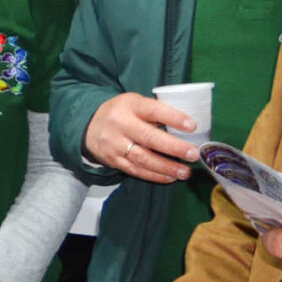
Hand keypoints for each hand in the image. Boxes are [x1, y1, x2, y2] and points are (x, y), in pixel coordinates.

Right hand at [84, 94, 202, 182]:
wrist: (88, 126)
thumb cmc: (121, 113)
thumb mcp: (134, 104)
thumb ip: (156, 112)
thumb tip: (192, 124)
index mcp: (129, 106)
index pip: (153, 110)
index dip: (173, 118)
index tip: (192, 125)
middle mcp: (120, 124)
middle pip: (149, 138)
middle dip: (174, 148)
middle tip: (193, 154)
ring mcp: (115, 144)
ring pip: (143, 158)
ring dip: (167, 167)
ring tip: (185, 171)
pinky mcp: (113, 160)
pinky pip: (136, 170)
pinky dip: (155, 176)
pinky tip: (170, 177)